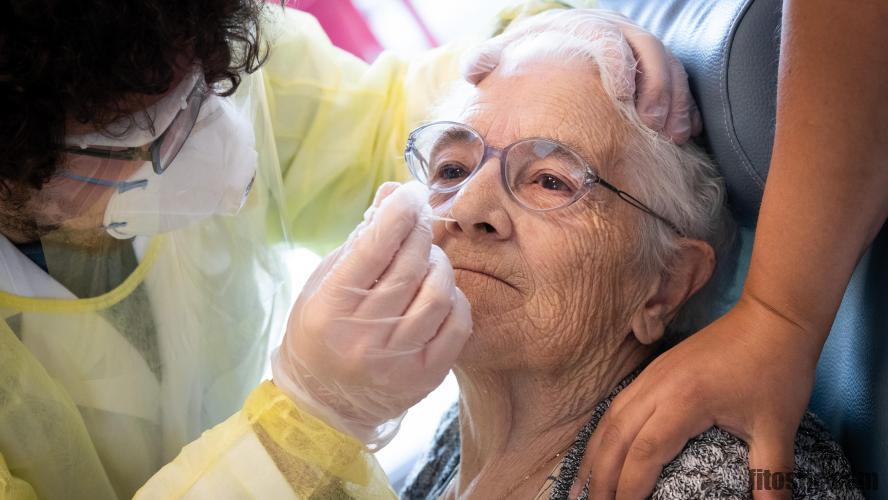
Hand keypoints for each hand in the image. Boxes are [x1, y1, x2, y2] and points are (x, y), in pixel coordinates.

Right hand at [272, 182, 472, 448]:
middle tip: (421, 218)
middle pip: (408, 268)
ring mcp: (396, 361)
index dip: (397, 214)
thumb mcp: (324, 283)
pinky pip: (456, 325)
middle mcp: (362, 338)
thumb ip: (360, 240)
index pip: (373, 249)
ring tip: (429, 256)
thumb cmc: (320, 333)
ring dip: (439, 263)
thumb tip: (393, 193)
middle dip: (420, 232)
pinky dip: (455, 298)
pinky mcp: (424, 377)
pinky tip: (441, 290)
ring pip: (437, 294)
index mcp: (329, 310)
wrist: (323, 402)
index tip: (410, 194)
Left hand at [461, 9, 701, 143]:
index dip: (620, 65)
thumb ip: (489, 61)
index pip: (608, 39)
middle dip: (656, 88)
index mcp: (585, 28)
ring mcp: (640, 50)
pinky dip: (685, 109)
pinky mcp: (655, 69)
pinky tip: (685, 134)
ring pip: (670, 69)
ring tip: (672, 136)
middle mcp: (618, 32)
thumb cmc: (530, 58)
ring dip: (674, 103)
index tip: (622, 96)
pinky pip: (679, 85)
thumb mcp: (507, 55)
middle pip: (649, 52)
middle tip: (652, 123)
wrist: (555, 48)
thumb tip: (475, 68)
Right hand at [573, 294, 820, 498]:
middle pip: (616, 437)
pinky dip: (604, 432)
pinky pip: (618, 404)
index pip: (645, 452)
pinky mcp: (655, 369)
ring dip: (595, 454)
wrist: (772, 316)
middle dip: (601, 477)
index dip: (630, 486)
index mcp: (685, 401)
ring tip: (581, 486)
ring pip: (610, 419)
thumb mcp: (778, 427)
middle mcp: (658, 386)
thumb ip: (770, 477)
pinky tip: (601, 448)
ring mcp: (652, 375)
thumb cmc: (777, 370)